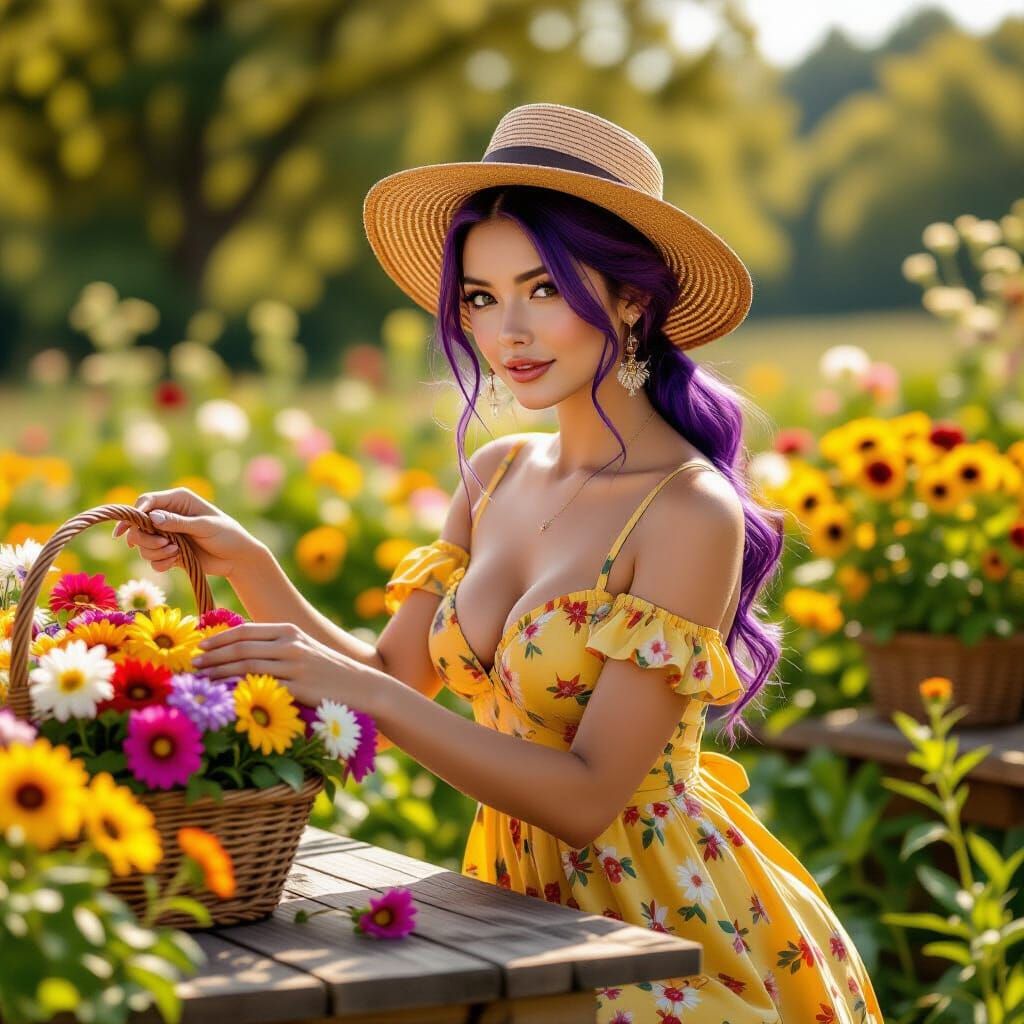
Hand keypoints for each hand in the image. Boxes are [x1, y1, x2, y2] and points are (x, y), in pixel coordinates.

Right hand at [112, 488, 260, 578]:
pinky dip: (160, 562)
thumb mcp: (205, 526)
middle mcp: (168, 515)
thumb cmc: (227, 535)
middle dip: (146, 538)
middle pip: (138, 525)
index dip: (132, 515)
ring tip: (176, 553)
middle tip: (165, 545)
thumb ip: (179, 522)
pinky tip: (175, 561)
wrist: (238, 558)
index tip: (125, 530)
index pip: (146, 502)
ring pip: (142, 544)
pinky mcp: (169, 552)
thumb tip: (152, 517)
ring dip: (155, 552)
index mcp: (178, 501)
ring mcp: (167, 534)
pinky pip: (152, 559)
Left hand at [192, 622, 363, 709]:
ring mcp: (295, 666)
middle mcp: (290, 645)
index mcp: (289, 631)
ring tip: (201, 680)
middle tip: (194, 665)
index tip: (200, 647)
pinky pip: (262, 688)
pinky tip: (224, 695)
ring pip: (247, 666)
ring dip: (220, 673)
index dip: (220, 638)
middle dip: (213, 656)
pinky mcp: (299, 688)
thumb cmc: (327, 670)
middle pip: (242, 648)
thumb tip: (241, 650)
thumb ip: (275, 646)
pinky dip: (239, 690)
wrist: (361, 686)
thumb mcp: (303, 649)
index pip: (246, 631)